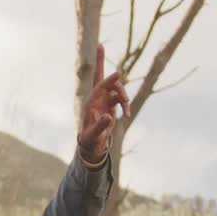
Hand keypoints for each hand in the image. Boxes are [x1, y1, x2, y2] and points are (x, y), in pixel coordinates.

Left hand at [78, 44, 129, 163]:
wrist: (91, 142)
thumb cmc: (90, 138)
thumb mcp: (94, 134)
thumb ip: (101, 125)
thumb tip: (108, 116)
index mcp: (90, 102)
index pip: (100, 86)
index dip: (109, 79)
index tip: (119, 73)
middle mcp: (97, 97)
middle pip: (106, 81)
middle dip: (113, 77)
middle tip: (122, 81)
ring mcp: (104, 99)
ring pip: (117, 90)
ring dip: (124, 99)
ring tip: (126, 113)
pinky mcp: (110, 103)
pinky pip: (121, 99)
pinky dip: (125, 105)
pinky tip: (127, 116)